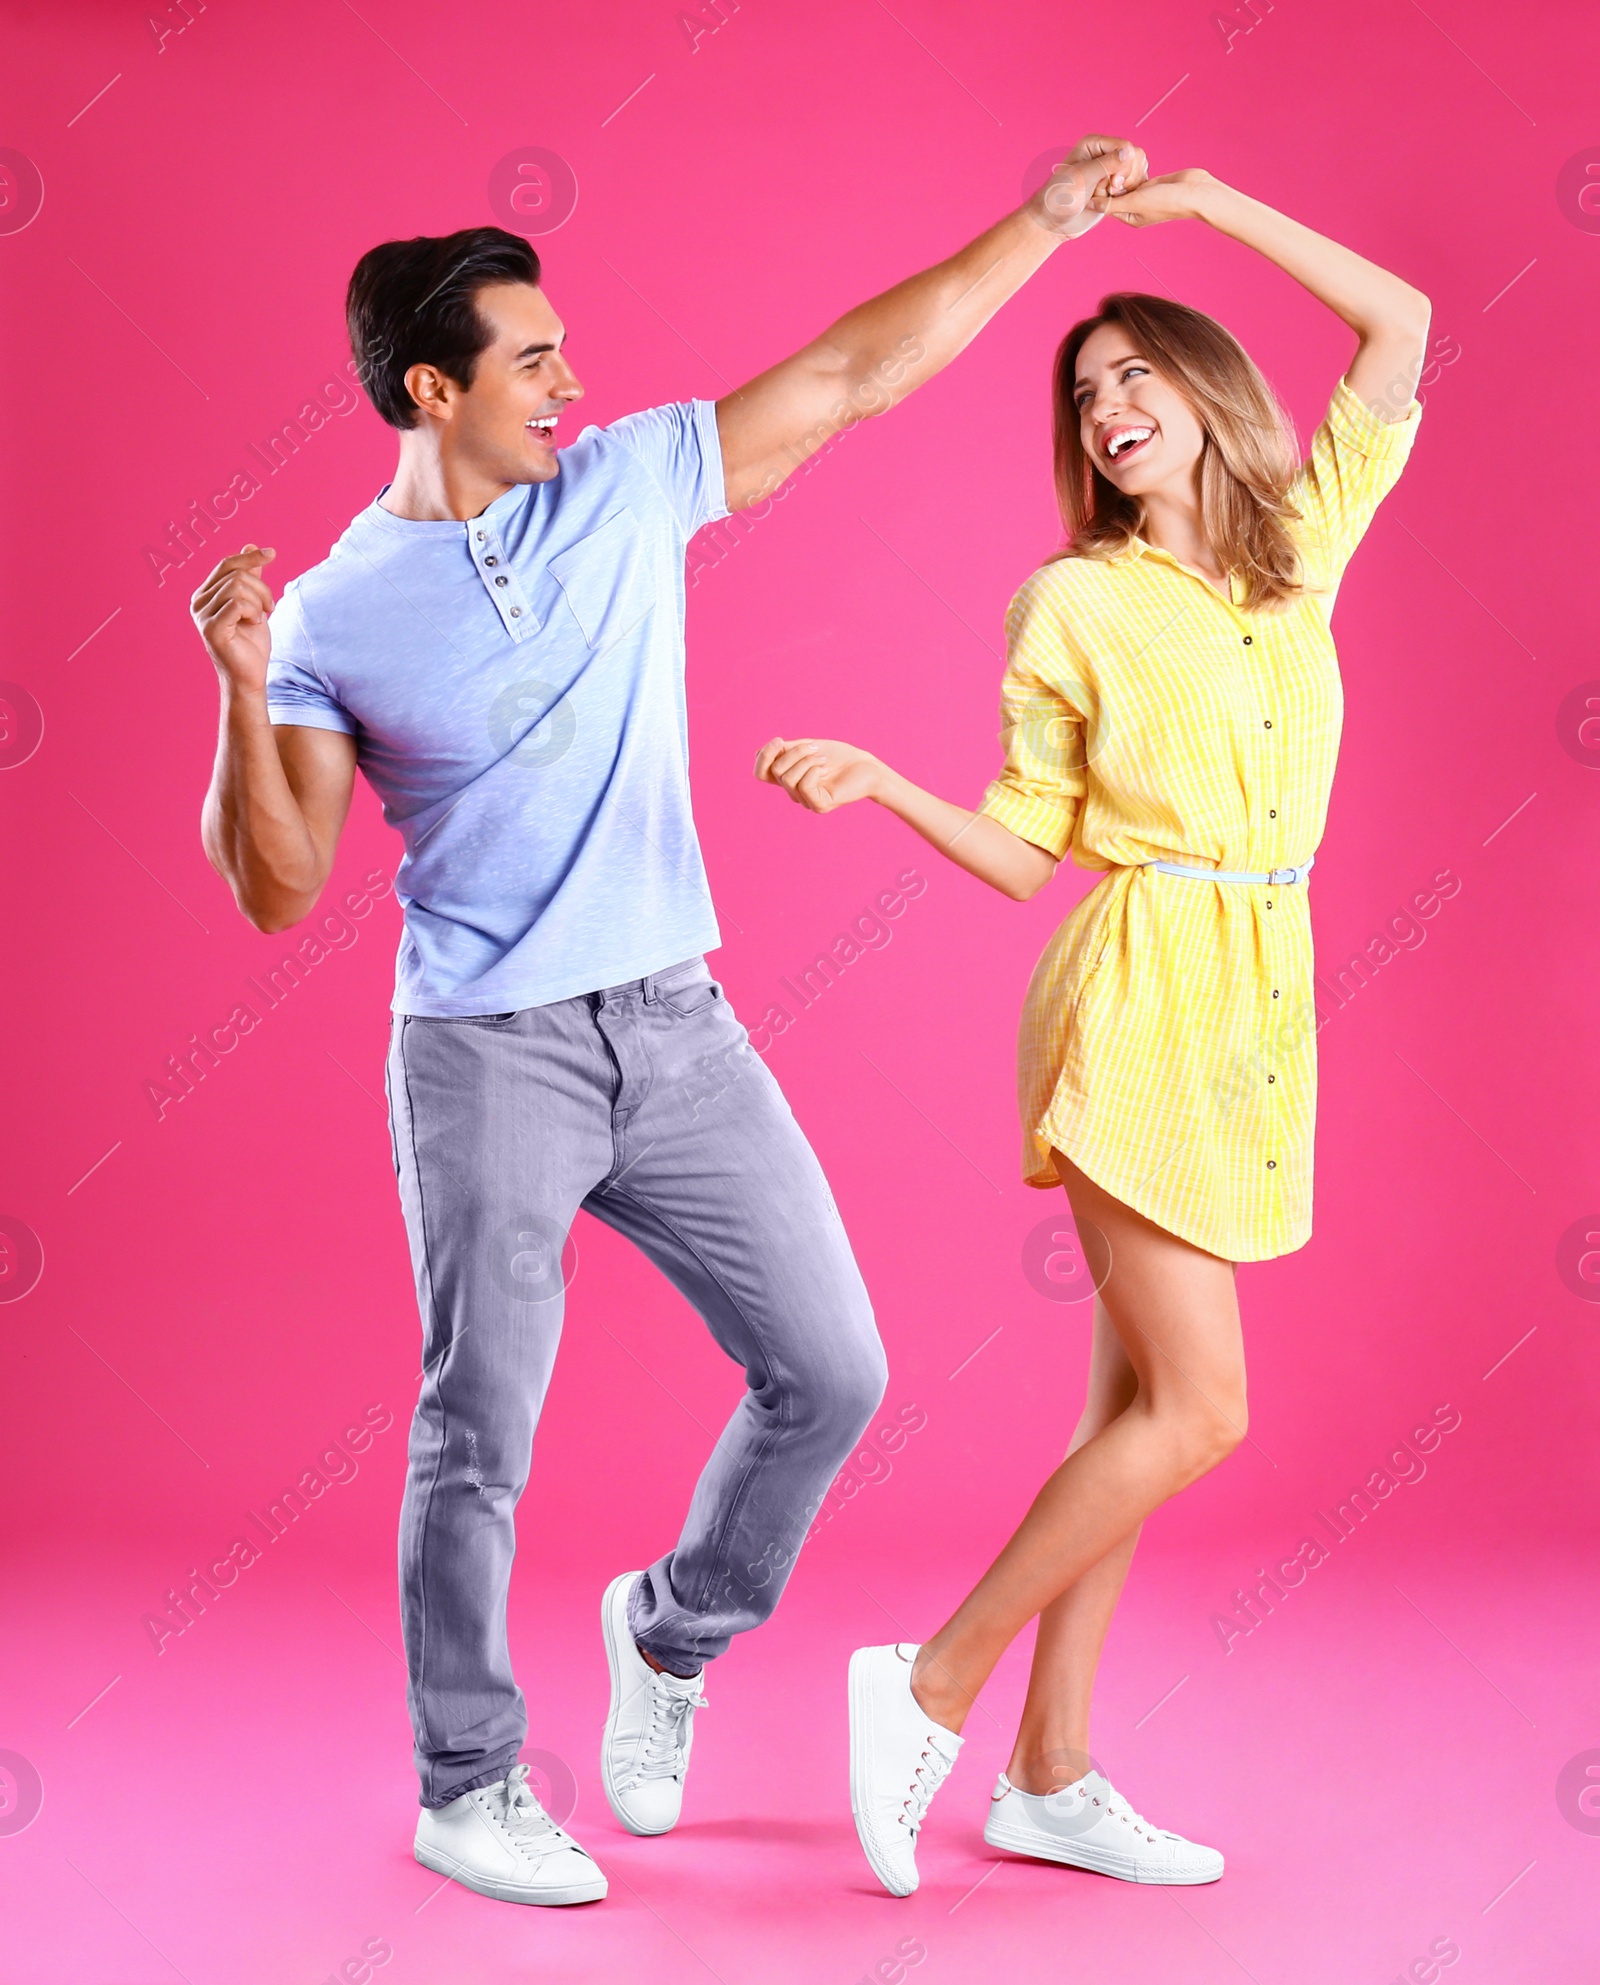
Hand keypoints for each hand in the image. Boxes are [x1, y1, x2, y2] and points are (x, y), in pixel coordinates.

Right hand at [191, 545, 276, 692]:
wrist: (250, 675)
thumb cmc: (251, 643)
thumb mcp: (254, 604)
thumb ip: (250, 577)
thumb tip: (251, 544)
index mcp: (205, 594)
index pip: (227, 564)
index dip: (250, 557)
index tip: (272, 553)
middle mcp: (198, 602)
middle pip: (237, 575)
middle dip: (262, 589)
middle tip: (269, 609)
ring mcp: (202, 616)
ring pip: (239, 587)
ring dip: (259, 602)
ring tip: (260, 618)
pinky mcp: (211, 629)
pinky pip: (238, 604)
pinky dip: (254, 612)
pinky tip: (255, 624)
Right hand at [753, 736, 885, 813]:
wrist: (866, 766)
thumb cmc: (839, 756)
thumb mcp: (806, 747)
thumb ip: (784, 750)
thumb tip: (759, 752)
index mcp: (789, 778)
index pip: (761, 773)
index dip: (763, 756)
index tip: (779, 741)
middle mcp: (794, 792)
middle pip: (775, 771)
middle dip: (794, 753)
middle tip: (815, 748)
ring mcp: (806, 801)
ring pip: (787, 778)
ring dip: (806, 760)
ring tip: (822, 759)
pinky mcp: (819, 806)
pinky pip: (804, 785)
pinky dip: (814, 770)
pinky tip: (826, 768)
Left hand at [1029, 134, 1149, 239]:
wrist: (1054, 221)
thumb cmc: (1061, 197)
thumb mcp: (1084, 177)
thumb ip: (1107, 164)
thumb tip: (1129, 151)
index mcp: (1094, 144)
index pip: (1125, 147)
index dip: (1124, 166)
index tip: (1113, 183)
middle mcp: (1104, 154)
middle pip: (1134, 158)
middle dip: (1125, 177)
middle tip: (1110, 189)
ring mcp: (1110, 170)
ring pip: (1135, 172)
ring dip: (1125, 188)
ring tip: (1107, 195)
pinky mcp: (1113, 186)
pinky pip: (1132, 186)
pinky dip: (1125, 196)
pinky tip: (1112, 201)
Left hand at [1097, 167, 1218, 228]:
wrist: (1196, 192)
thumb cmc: (1167, 201)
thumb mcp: (1135, 202)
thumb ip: (1113, 204)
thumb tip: (1091, 206)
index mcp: (1129, 217)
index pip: (1107, 205)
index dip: (1100, 192)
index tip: (1096, 177)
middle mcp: (1135, 208)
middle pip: (1115, 194)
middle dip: (1110, 181)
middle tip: (1106, 167)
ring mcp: (1144, 196)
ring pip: (1125, 183)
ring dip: (1121, 173)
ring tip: (1115, 162)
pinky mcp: (1152, 184)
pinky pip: (1136, 176)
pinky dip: (1132, 169)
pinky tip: (1127, 159)